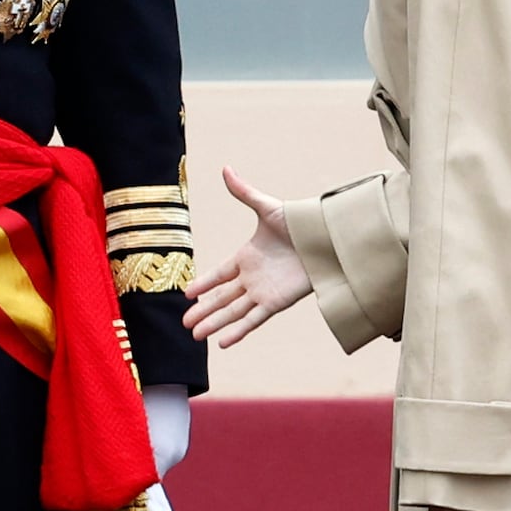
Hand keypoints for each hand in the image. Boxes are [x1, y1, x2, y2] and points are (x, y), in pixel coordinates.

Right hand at [181, 166, 308, 344]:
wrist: (325, 239)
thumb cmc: (299, 222)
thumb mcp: (267, 208)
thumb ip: (244, 192)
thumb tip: (225, 168)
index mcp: (246, 256)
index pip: (219, 274)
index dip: (204, 284)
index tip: (187, 294)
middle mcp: (252, 277)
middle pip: (221, 298)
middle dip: (203, 311)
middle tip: (185, 324)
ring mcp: (263, 291)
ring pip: (232, 311)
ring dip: (214, 323)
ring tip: (196, 336)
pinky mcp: (276, 302)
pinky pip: (253, 319)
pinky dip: (238, 331)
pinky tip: (222, 342)